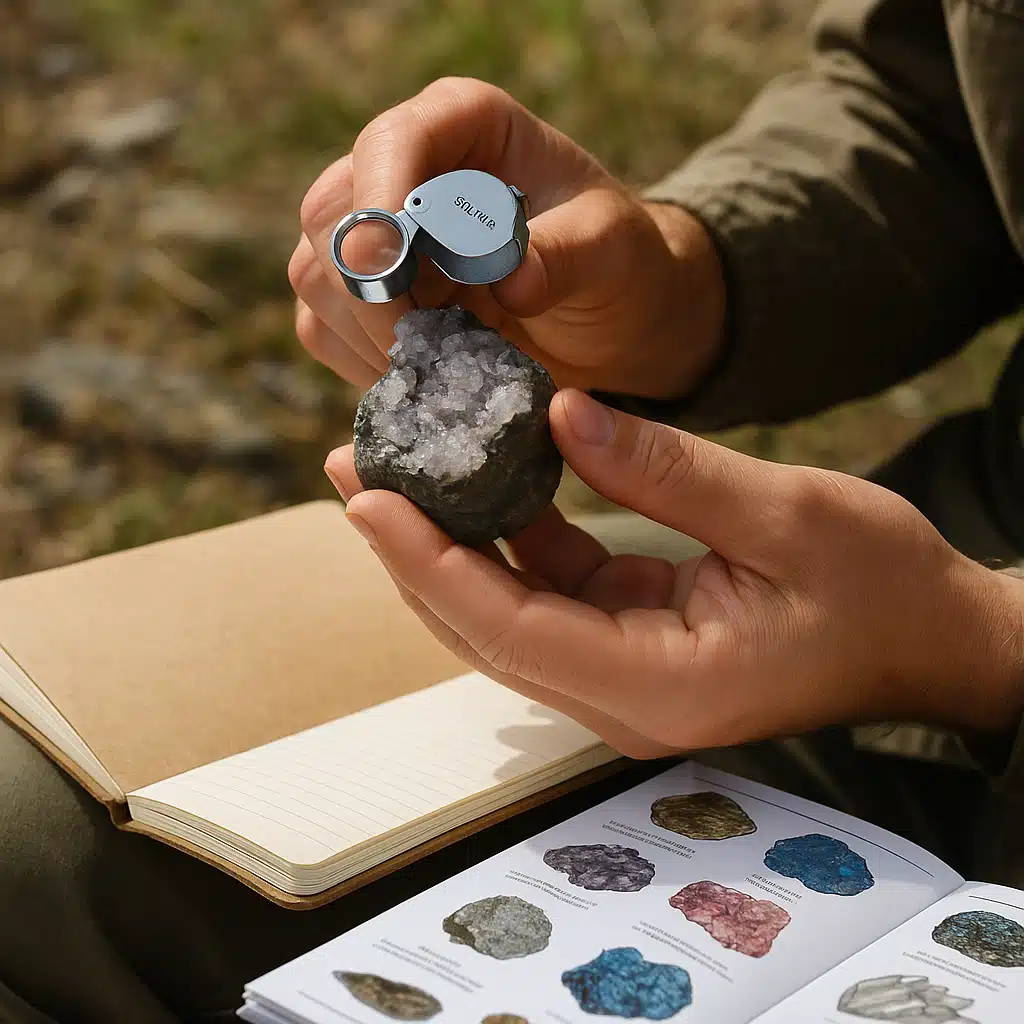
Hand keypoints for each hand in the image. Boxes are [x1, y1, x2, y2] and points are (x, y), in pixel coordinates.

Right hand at [288, 76, 724, 398]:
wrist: (605, 315)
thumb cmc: (613, 262)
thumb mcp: (610, 250)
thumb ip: (566, 255)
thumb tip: (510, 280)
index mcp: (463, 125)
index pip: (393, 143)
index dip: (382, 201)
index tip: (397, 269)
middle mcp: (404, 168)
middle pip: (332, 215)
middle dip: (374, 291)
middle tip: (430, 344)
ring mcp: (374, 235)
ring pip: (319, 276)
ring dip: (369, 333)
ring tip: (441, 363)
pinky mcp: (362, 298)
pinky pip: (322, 329)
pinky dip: (362, 362)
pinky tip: (421, 375)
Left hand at [324, 390, 1023, 758]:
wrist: (933, 638)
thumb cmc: (882, 588)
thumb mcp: (786, 516)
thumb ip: (667, 469)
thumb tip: (560, 415)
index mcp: (663, 686)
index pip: (511, 627)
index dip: (430, 563)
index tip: (369, 498)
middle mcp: (627, 700)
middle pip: (487, 629)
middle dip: (415, 552)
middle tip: (356, 470)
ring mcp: (626, 675)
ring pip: (507, 613)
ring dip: (452, 544)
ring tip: (394, 469)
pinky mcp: (633, 643)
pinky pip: (552, 594)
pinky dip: (513, 539)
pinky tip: (486, 480)